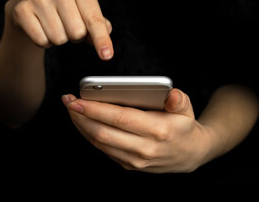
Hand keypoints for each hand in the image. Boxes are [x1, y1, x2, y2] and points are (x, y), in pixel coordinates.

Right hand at [4, 0, 112, 59]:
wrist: (32, 7)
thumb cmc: (66, 12)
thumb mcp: (86, 15)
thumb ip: (100, 28)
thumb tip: (104, 45)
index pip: (95, 21)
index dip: (102, 40)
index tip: (106, 55)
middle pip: (77, 33)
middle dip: (75, 37)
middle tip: (67, 26)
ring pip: (59, 39)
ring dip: (59, 39)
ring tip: (54, 26)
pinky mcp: (22, 9)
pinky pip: (41, 41)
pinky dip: (44, 42)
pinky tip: (41, 28)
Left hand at [62, 89, 212, 172]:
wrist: (189, 155)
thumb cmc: (184, 126)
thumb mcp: (186, 109)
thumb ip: (178, 100)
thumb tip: (170, 94)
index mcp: (157, 130)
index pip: (119, 118)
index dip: (95, 109)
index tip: (77, 99)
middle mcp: (144, 149)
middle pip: (102, 132)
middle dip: (80, 116)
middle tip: (68, 101)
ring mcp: (135, 160)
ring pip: (99, 143)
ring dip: (81, 126)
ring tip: (72, 109)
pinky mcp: (129, 165)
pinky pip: (104, 149)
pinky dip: (89, 135)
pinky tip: (83, 122)